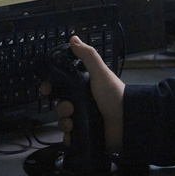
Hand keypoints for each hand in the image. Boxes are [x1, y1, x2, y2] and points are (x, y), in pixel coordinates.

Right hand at [40, 36, 124, 150]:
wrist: (127, 122)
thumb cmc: (115, 95)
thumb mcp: (100, 73)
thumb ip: (88, 56)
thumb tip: (74, 39)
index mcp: (84, 87)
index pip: (62, 86)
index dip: (52, 87)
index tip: (46, 89)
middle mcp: (83, 102)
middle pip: (60, 104)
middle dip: (60, 107)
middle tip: (70, 108)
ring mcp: (84, 118)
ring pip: (63, 120)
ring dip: (64, 122)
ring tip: (73, 122)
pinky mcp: (86, 133)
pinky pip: (70, 136)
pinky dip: (68, 136)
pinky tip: (72, 134)